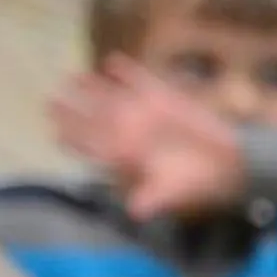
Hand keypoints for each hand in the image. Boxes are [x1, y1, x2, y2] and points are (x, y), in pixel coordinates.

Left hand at [49, 57, 248, 220]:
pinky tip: (112, 63)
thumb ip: (154, 199)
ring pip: (110, 98)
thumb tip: (136, 212)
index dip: (73, 140)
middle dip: (72, 111)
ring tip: (73, 78)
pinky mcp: (162, 98)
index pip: (92, 146)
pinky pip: (139, 82)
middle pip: (93, 119)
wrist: (226, 163)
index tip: (56, 133)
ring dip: (92, 88)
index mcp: (126, 155)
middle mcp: (129, 132)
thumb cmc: (196, 183)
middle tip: (50, 103)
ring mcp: (143, 114)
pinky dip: (126, 73)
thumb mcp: (175, 193)